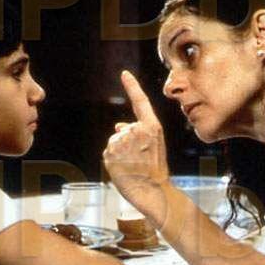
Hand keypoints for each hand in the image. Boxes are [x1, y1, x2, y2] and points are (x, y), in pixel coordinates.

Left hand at [103, 71, 169, 212]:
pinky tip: (124, 169)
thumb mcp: (154, 147)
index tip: (124, 74)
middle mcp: (137, 131)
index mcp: (152, 127)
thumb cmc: (155, 170)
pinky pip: (108, 153)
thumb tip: (118, 126)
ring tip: (133, 165)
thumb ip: (140, 133)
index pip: (140, 102)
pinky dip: (113, 161)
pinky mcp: (110, 154)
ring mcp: (123, 142)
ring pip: (115, 142)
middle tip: (140, 158)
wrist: (153, 190)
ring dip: (120, 153)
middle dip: (127, 141)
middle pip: (124, 130)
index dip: (132, 87)